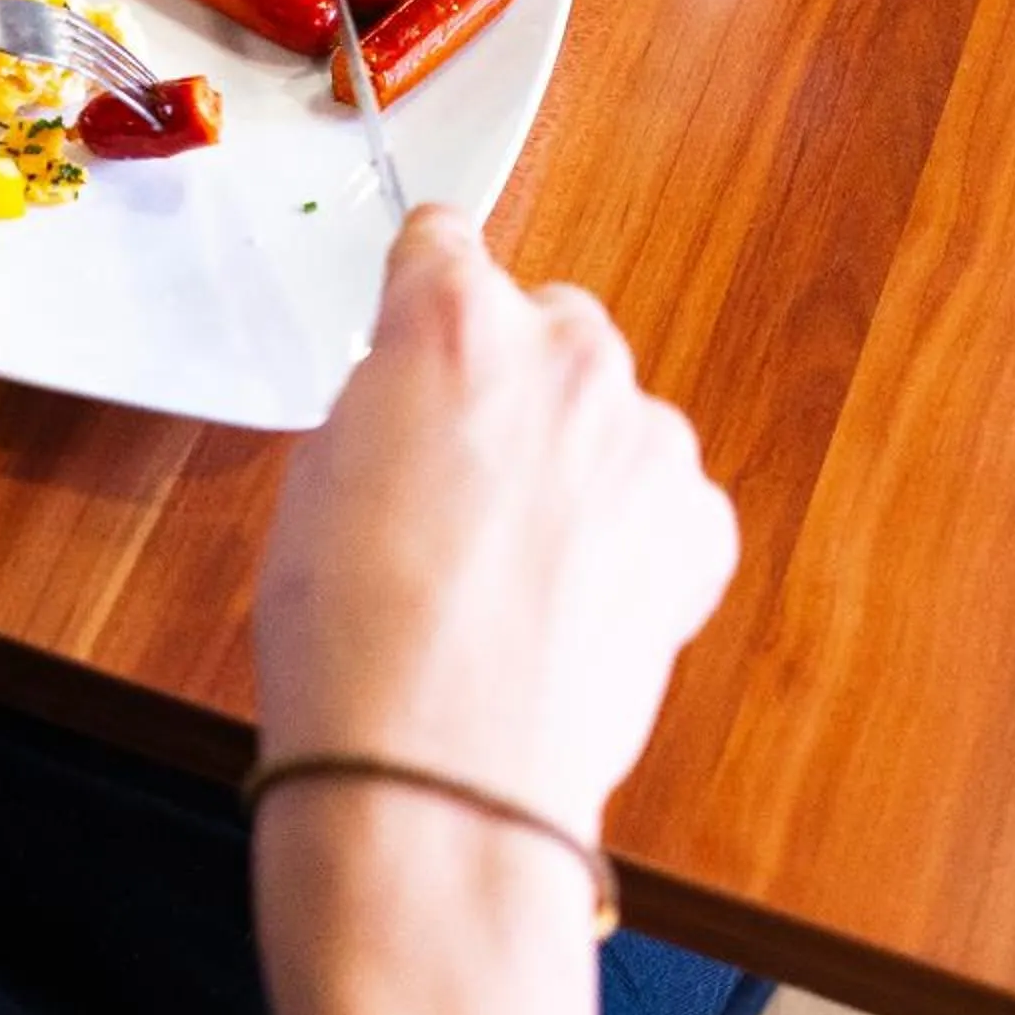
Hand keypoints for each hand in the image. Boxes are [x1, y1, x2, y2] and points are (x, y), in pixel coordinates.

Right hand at [254, 206, 736, 844]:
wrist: (441, 771)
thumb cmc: (354, 639)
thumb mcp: (317, 476)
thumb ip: (386, 404)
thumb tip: (418, 408)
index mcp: (450, 323)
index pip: (444, 243)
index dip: (422, 290)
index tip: (421, 317)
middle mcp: (563, 356)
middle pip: (544, 322)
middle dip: (508, 382)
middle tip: (455, 478)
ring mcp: (644, 437)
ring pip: (608, 414)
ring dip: (572, 460)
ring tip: (509, 565)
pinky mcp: (697, 522)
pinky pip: (660, 498)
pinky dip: (626, 537)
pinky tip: (565, 602)